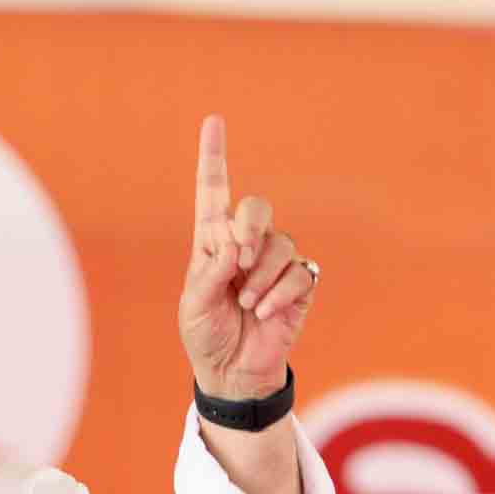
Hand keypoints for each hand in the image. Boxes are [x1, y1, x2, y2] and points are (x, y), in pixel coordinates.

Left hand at [178, 114, 316, 399]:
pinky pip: (299, 272)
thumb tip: (236, 246)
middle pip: (256, 208)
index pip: (213, 193)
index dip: (214, 157)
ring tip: (246, 305)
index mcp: (212, 243)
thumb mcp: (194, 305)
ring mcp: (274, 263)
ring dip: (261, 276)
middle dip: (250, 227)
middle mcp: (246, 245)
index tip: (213, 121)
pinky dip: (279, 293)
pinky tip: (264, 312)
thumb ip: (211, 273)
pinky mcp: (299, 284)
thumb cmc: (206, 336)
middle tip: (239, 260)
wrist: (232, 372)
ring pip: (280, 244)